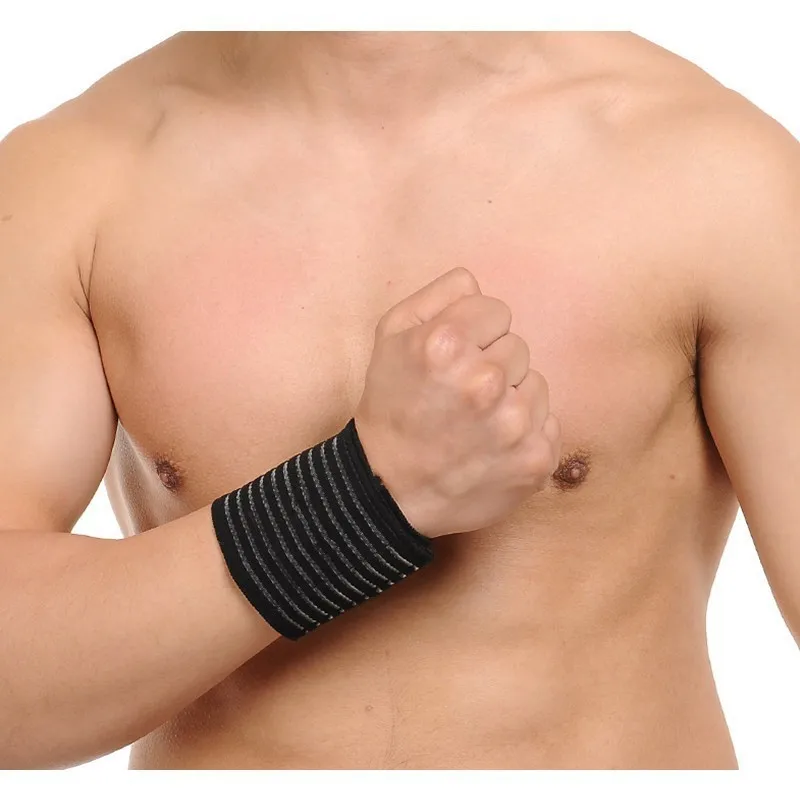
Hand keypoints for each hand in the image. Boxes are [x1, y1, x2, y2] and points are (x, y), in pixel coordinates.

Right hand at [354, 267, 560, 537]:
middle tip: (459, 396)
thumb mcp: (390, 335)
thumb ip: (438, 295)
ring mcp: (514, 425)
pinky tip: (492, 447)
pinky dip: (525, 434)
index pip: (496, 310)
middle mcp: (484, 382)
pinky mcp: (535, 460)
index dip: (472, 333)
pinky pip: (549, 423)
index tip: (451, 360)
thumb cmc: (391, 407)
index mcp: (446, 343)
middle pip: (518, 346)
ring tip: (475, 423)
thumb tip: (477, 284)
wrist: (389, 488)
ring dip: (511, 399)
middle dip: (491, 365)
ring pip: (536, 384)